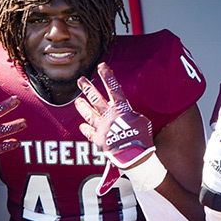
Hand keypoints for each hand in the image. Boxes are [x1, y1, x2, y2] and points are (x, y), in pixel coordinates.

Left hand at [75, 63, 153, 193]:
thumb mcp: (142, 122)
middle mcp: (109, 116)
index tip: (102, 66)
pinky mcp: (98, 140)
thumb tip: (128, 116)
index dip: (108, 76)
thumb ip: (132, 116)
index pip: (114, 88)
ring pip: (89, 114)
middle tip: (81, 80)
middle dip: (88, 88)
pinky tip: (82, 126)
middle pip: (96, 98)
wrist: (133, 155)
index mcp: (121, 109)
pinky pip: (89, 133)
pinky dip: (85, 129)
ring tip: (77, 101)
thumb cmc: (142, 138)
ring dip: (82, 106)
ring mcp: (102, 127)